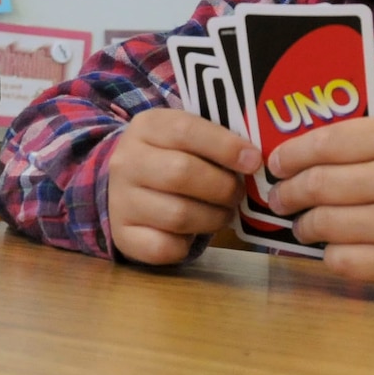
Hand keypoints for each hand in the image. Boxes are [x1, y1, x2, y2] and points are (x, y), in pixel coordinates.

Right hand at [105, 108, 261, 265]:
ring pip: (177, 215)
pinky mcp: (123, 235)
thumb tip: (253, 160)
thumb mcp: (186, 137)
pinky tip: (191, 234)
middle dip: (222, 187)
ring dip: (212, 218)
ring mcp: (121, 200)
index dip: (224, 147)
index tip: (252, 161)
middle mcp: (126, 162)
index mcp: (147, 127)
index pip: (185, 130)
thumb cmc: (171, 158)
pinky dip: (186, 245)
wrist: (126, 186)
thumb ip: (215, 141)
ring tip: (222, 213)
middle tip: (237, 194)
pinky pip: (163, 247)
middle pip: (181, 173)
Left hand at [265, 116, 373, 289]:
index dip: (292, 155)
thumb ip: (361, 142)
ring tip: (304, 224)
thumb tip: (297, 157)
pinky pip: (342, 260)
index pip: (327, 144)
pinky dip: (329, 254)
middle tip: (279, 198)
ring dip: (304, 225)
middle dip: (287, 193)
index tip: (277, 164)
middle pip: (318, 185)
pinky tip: (334, 248)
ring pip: (324, 224)